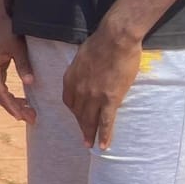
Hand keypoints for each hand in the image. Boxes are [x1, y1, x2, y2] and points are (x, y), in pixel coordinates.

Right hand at [0, 4, 36, 124]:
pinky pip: (2, 86)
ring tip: (29, 112)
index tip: (23, 117)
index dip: (12, 107)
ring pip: (1, 92)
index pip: (1, 94)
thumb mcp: (17, 47)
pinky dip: (11, 94)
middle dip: (15, 108)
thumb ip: (23, 65)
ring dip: (14, 103)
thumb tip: (30, 83)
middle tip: (32, 118)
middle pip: (0, 96)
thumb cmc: (7, 30)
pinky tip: (23, 100)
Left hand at [63, 22, 142, 148]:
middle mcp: (79, 89)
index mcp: (70, 78)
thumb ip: (82, 69)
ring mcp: (94, 96)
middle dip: (80, 125)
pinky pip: (106, 121)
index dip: (74, 110)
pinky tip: (104, 145)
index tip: (78, 115)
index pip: (69, 100)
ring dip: (90, 133)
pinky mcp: (110, 98)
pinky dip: (105, 134)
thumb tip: (86, 73)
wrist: (115, 38)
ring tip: (90, 145)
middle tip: (83, 137)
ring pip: (90, 120)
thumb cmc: (101, 42)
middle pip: (78, 112)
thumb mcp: (82, 56)